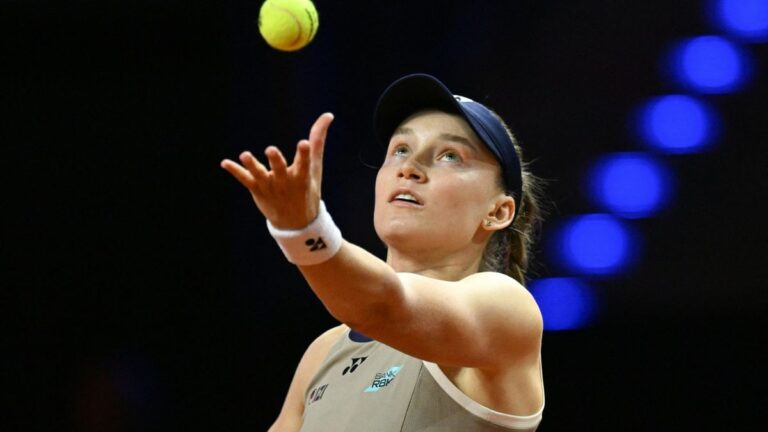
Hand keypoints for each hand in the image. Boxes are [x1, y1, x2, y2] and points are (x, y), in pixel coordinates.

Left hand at [220, 112, 334, 228]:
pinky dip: (235, 171)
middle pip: (280, 170)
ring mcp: (270, 187)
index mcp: (302, 177)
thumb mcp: (315, 166)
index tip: (304, 143)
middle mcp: (285, 182)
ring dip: (252, 165)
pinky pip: (245, 179)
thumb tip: (328, 115)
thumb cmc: (307, 188)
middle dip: (275, 161)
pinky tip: (224, 163)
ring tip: (244, 155)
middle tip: (271, 149)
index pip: (304, 163)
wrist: (296, 223)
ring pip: (259, 175)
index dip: (304, 153)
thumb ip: (318, 140)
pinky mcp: (258, 190)